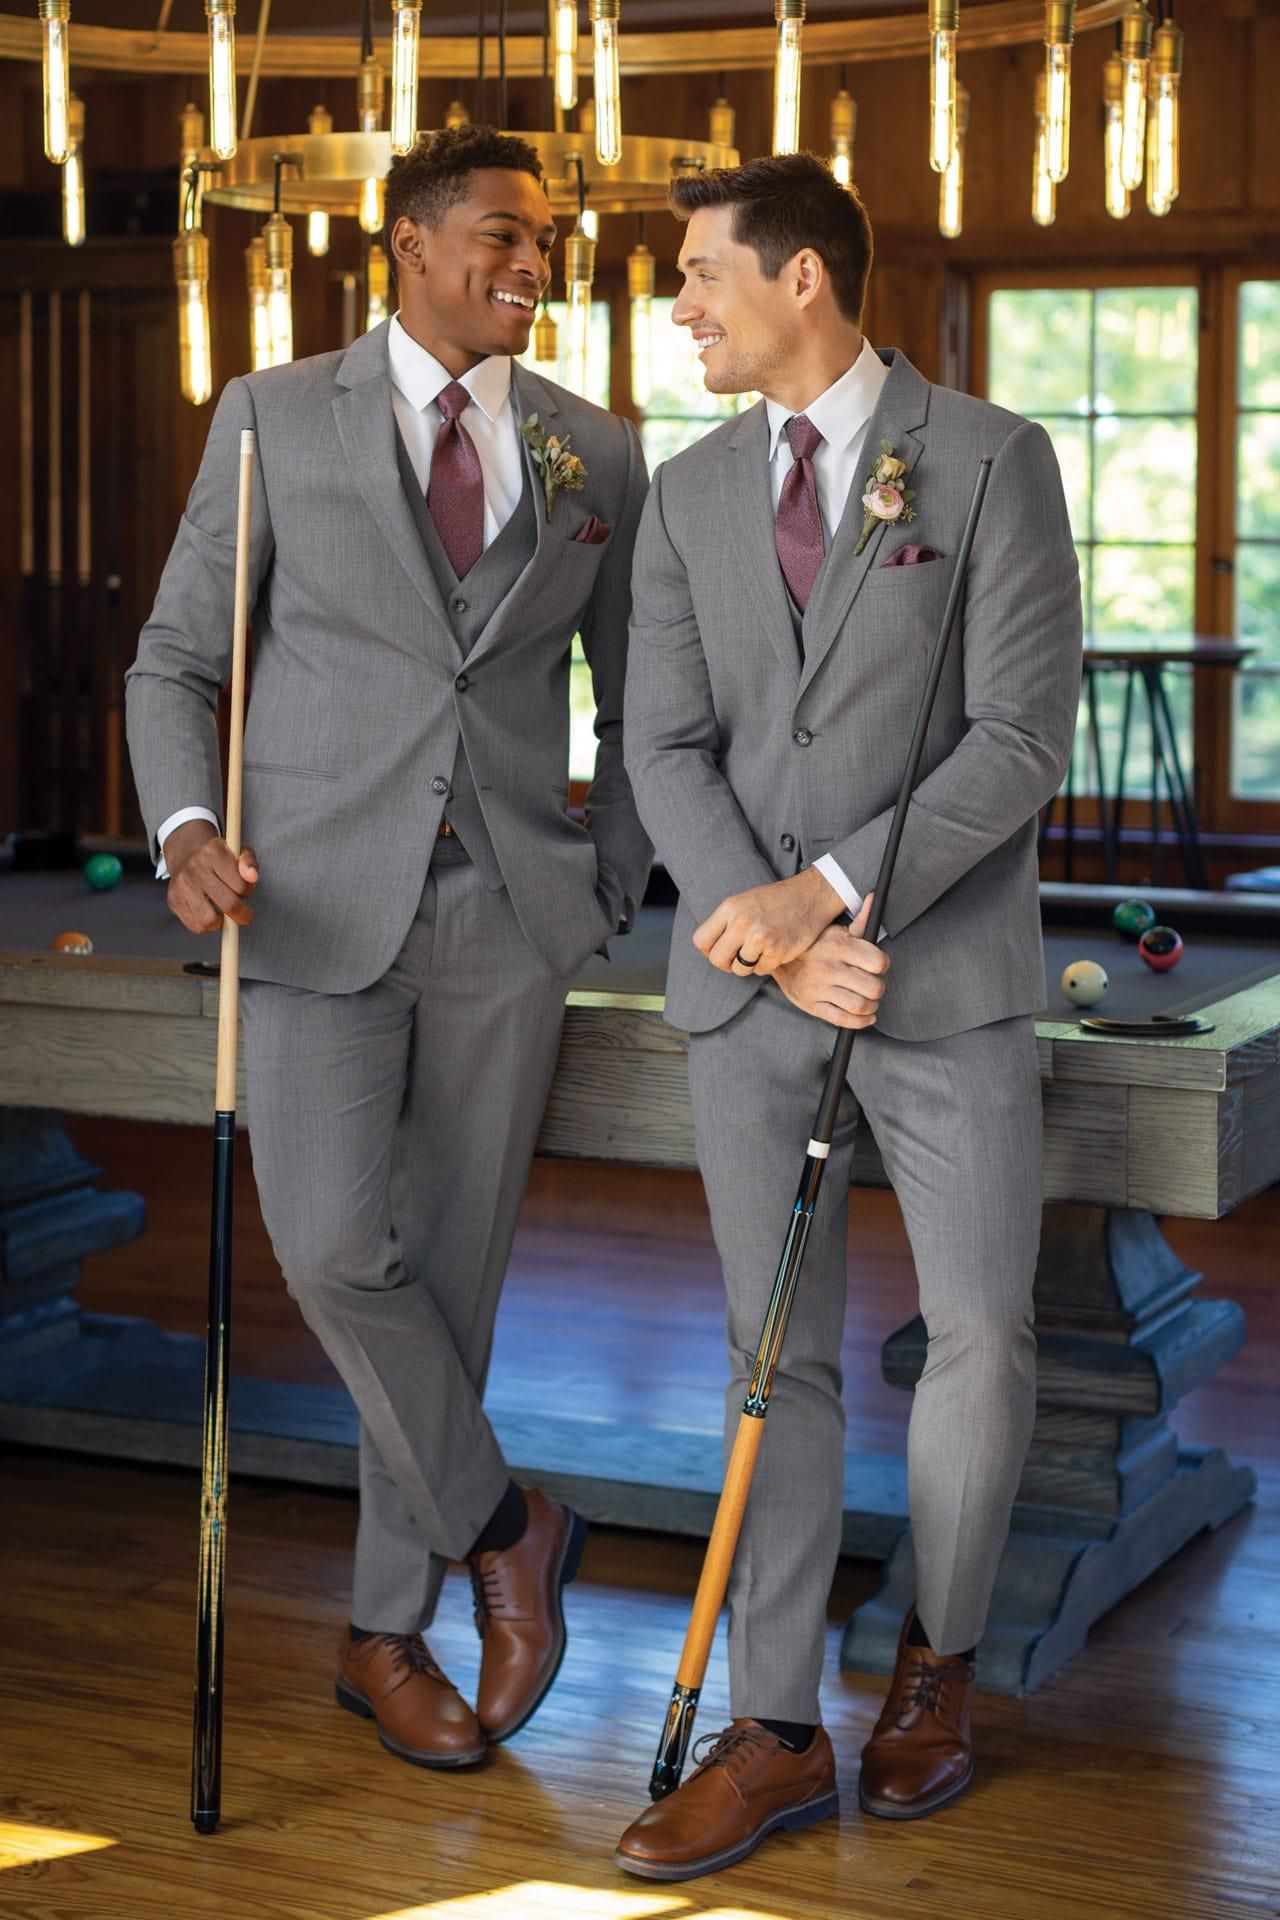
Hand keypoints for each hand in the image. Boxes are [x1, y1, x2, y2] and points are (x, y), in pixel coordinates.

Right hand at [164, 819, 258, 933]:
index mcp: (213, 853)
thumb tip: (253, 877)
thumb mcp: (238, 851)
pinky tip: (208, 912)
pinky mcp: (174, 901)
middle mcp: (194, 868)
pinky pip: (196, 926)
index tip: (246, 890)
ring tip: (222, 911)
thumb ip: (249, 862)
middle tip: (244, 914)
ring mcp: (182, 886)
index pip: (241, 886)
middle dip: (242, 914)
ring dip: (221, 922)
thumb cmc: (218, 858)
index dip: (248, 891)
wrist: (186, 856)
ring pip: (210, 920)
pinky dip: (206, 925)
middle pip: (229, 905)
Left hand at [693, 867, 845, 976]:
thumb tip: (709, 949)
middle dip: (727, 964)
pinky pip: (761, 970)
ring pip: (739, 969)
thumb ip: (726, 922)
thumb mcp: (744, 902)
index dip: (710, 950)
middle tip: (740, 958)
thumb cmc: (777, 901)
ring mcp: (759, 936)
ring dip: (749, 966)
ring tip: (761, 951)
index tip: (723, 950)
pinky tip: (776, 949)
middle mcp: (741, 921)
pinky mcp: (776, 950)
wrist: (811, 896)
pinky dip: (767, 965)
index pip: (701, 941)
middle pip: (717, 960)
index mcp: (730, 908)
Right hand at [773, 898, 889, 1027]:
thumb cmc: (814, 946)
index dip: (883, 965)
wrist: (778, 960)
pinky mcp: (813, 1005)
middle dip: (878, 988)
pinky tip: (866, 1017)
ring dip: (871, 1006)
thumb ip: (860, 919)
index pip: (878, 962)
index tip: (878, 966)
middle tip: (874, 985)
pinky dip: (860, 1022)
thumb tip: (875, 897)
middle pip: (873, 987)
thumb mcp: (835, 930)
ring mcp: (820, 988)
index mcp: (839, 946)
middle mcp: (830, 968)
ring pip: (860, 1006)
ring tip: (870, 1001)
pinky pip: (842, 1019)